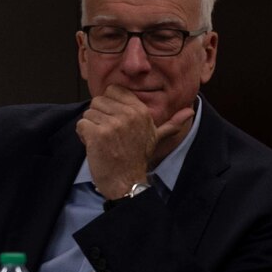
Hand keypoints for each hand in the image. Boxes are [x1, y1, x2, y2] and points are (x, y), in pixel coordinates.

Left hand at [77, 86, 193, 200]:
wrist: (127, 181)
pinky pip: (81, 124)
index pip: (114, 90)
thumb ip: (171, 123)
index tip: (113, 119)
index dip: (108, 104)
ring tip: (101, 141)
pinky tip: (93, 145)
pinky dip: (83, 135)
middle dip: (97, 116)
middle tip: (106, 133)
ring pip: (88, 113)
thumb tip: (190, 111)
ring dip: (90, 127)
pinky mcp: (98, 135)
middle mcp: (129, 115)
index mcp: (141, 111)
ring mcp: (113, 124)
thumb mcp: (156, 137)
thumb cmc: (137, 158)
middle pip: (98, 101)